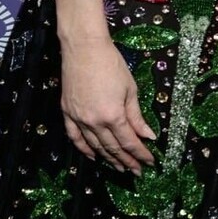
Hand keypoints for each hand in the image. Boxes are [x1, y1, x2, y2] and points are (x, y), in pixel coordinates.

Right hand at [59, 39, 156, 172]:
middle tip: (136, 170)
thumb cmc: (111, 64)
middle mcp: (95, 122)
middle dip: (127, 161)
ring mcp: (79, 119)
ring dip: (108, 159)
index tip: (150, 162)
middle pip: (113, 148)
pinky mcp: (68, 113)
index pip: (129, 142)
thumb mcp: (130, 90)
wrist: (83, 48)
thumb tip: (148, 136)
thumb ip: (137, 116)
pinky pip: (75, 137)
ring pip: (95, 146)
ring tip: (120, 168)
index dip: (141, 154)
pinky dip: (84, 149)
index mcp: (113, 116)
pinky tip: (93, 156)